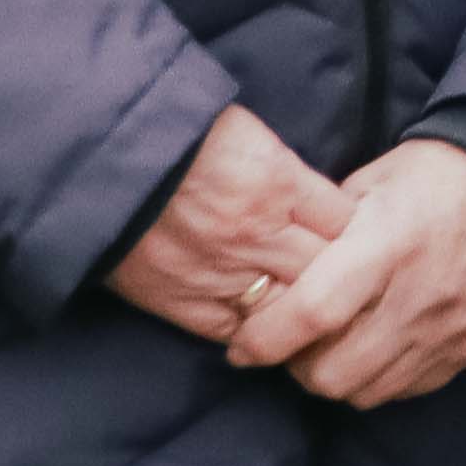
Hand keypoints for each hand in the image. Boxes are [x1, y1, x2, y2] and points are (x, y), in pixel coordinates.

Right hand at [103, 103, 353, 345]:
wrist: (100, 156)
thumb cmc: (177, 133)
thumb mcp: (248, 133)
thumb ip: (287, 172)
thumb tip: (322, 202)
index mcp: (278, 182)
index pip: (346, 223)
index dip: (360, 234)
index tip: (364, 239)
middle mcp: (258, 233)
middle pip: (326, 271)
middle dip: (343, 278)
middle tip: (354, 287)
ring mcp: (221, 272)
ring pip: (287, 308)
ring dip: (303, 311)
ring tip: (318, 316)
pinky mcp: (183, 300)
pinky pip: (236, 329)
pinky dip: (255, 332)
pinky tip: (269, 329)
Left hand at [225, 133, 465, 406]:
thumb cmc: (436, 175)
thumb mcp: (371, 183)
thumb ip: (322, 234)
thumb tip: (272, 276)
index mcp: (389, 242)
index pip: (314, 312)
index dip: (265, 338)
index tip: (242, 344)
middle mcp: (421, 295)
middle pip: (333, 374)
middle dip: (297, 367)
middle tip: (293, 342)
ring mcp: (450, 329)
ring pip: (367, 392)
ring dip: (338, 377)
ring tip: (333, 346)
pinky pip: (408, 389)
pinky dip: (380, 377)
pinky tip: (376, 346)